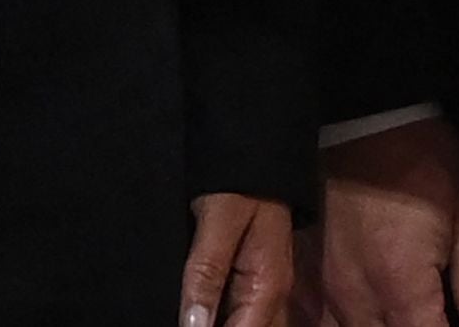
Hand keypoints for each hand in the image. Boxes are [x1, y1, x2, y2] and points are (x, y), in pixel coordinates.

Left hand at [181, 189, 293, 326]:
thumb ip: (206, 274)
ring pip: (244, 324)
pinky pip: (238, 312)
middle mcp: (272, 295)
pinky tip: (197, 308)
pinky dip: (218, 315)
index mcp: (267, 287)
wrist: (257, 149)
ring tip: (190, 309)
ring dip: (216, 321)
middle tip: (187, 315)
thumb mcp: (218, 222)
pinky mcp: (253, 279)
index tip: (187, 325)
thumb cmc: (239, 182)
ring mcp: (264, 288)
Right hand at [315, 118, 458, 326]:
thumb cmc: (427, 165)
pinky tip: (403, 311)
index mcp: (401, 293)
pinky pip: (347, 326)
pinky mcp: (327, 283)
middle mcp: (358, 305)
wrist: (370, 120)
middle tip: (457, 312)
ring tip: (434, 311)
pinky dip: (378, 325)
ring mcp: (336, 296)